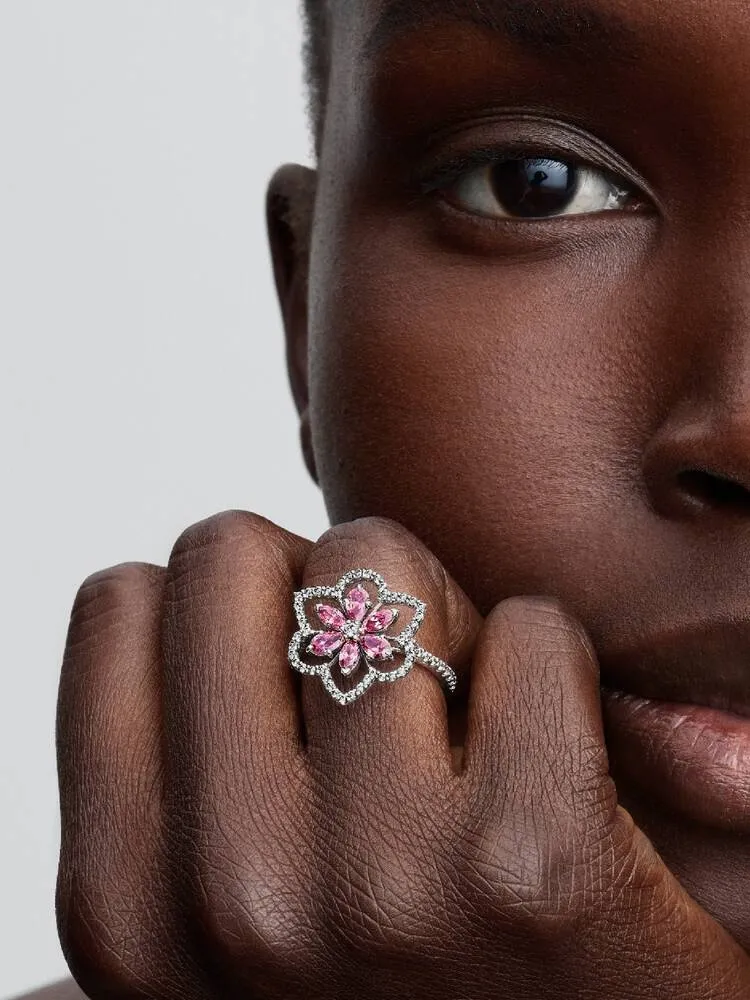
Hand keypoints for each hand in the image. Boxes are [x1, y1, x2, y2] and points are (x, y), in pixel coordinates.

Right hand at [56, 512, 749, 998]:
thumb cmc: (394, 973)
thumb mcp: (227, 907)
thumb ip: (174, 776)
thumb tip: (169, 582)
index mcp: (126, 907)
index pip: (122, 603)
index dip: (222, 618)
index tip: (286, 688)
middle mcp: (231, 897)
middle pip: (226, 554)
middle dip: (308, 590)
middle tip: (379, 686)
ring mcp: (380, 880)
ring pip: (370, 560)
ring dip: (432, 618)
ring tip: (466, 727)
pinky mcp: (537, 860)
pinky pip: (530, 626)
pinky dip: (552, 665)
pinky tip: (567, 766)